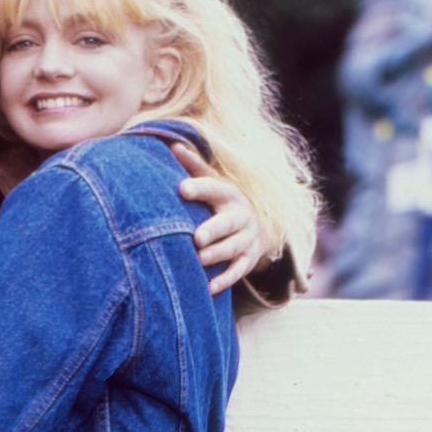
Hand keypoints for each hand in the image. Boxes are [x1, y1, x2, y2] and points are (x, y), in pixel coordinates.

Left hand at [169, 141, 266, 294]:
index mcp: (229, 194)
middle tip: (197, 237)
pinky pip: (238, 271)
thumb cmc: (222, 202)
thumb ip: (194, 166)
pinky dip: (225, 280)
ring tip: (198, 259)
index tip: (182, 189)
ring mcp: (246, 239)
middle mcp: (240, 216)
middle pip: (228, 222)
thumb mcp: (213, 182)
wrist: (259, 226)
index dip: (200, 187)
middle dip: (214, 229)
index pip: (215, 188)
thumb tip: (172, 144)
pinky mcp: (248, 260)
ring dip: (217, 254)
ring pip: (233, 247)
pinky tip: (209, 287)